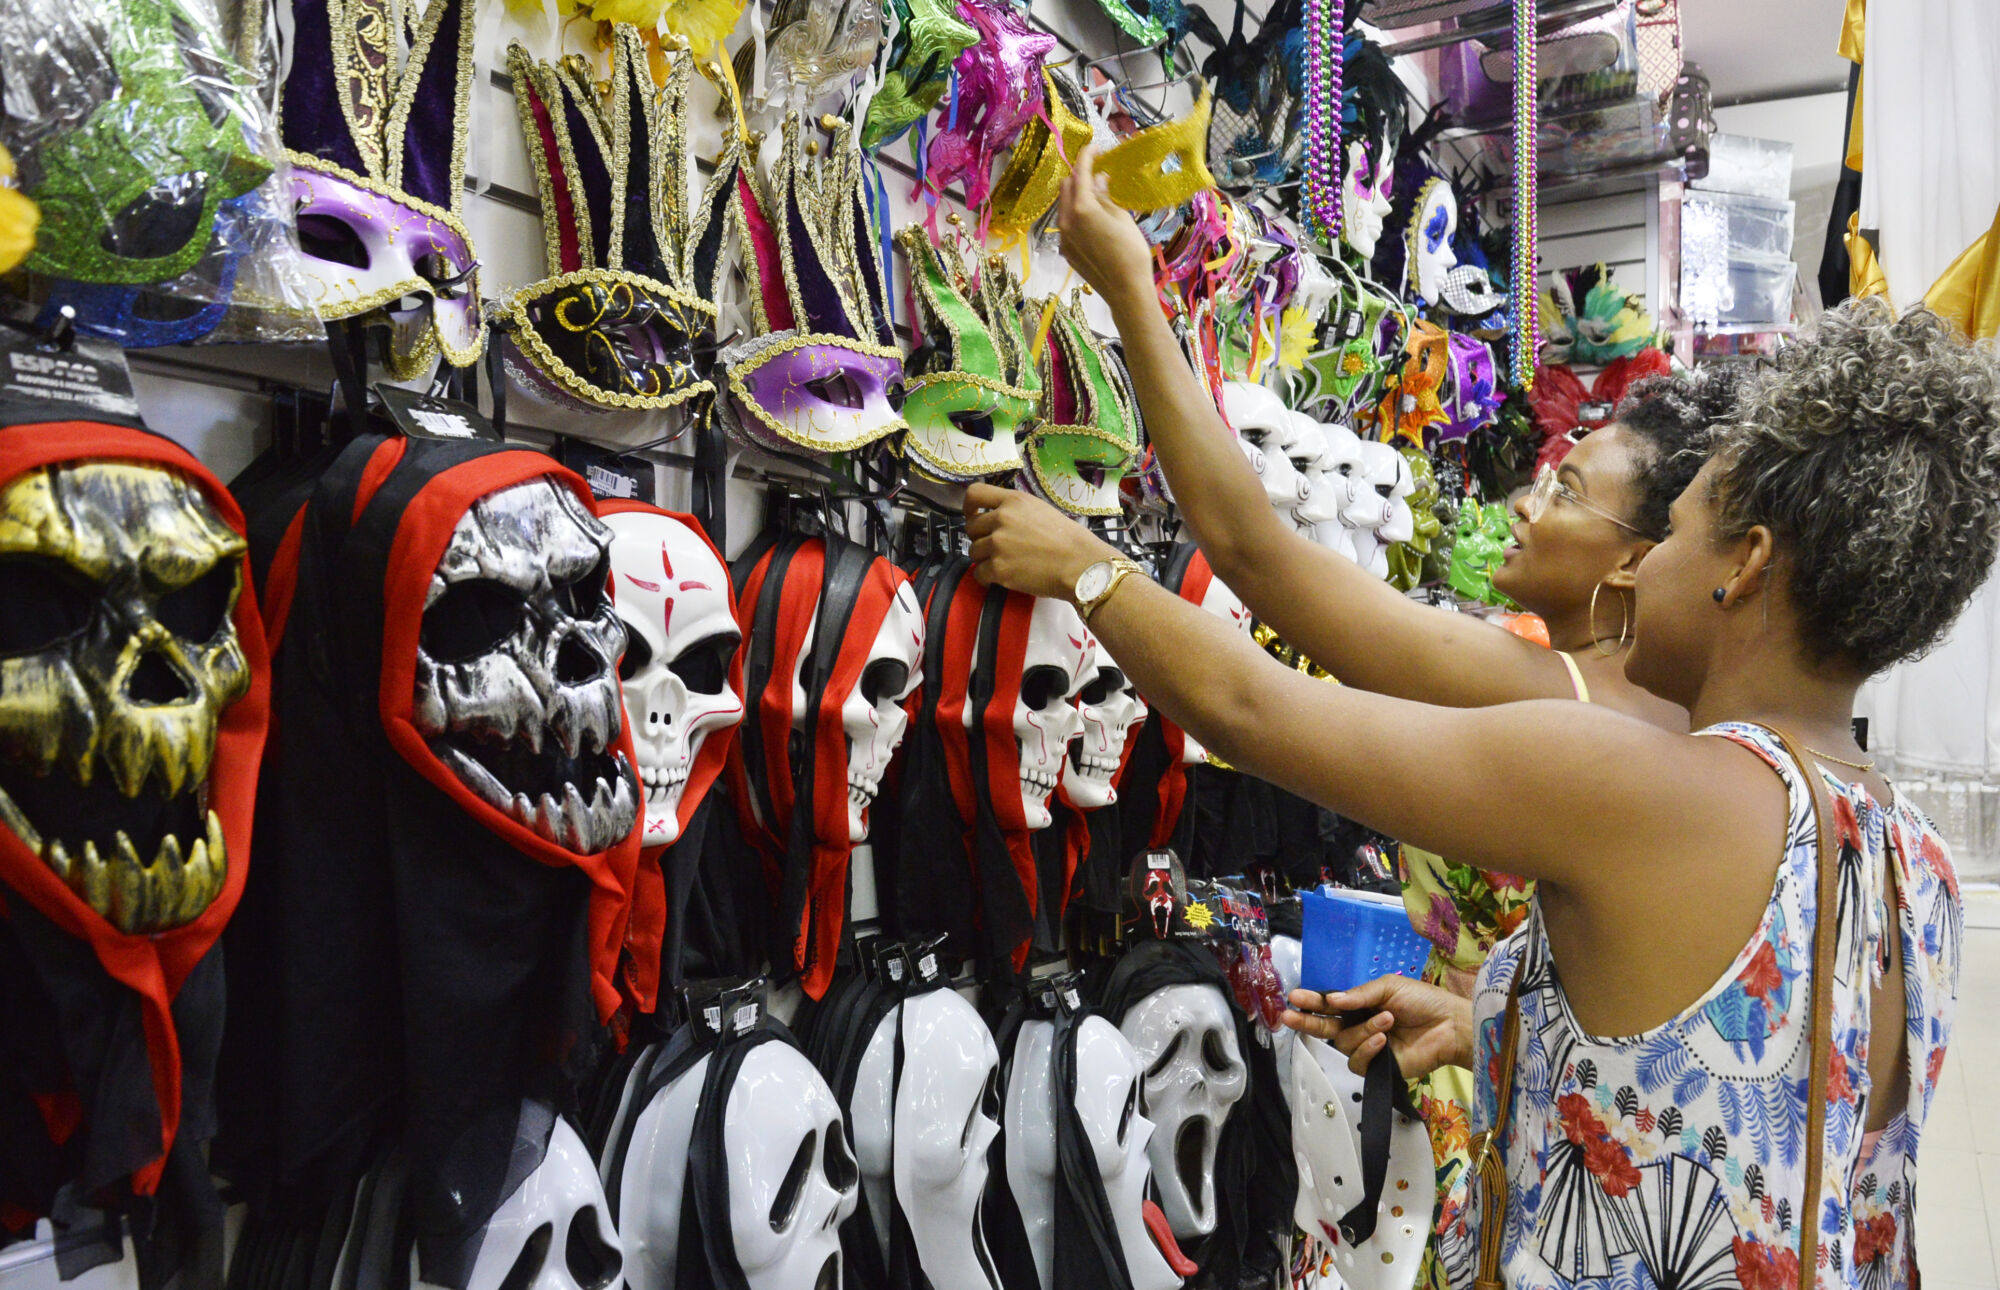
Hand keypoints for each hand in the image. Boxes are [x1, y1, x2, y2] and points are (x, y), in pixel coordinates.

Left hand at [963, 483, 1119, 601]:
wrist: (1081, 565)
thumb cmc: (1069, 540)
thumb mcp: (1041, 510)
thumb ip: (1016, 511)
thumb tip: (998, 519)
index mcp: (1014, 501)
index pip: (975, 493)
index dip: (969, 507)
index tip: (973, 515)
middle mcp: (1002, 519)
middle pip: (971, 527)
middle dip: (981, 538)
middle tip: (997, 547)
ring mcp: (998, 544)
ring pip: (974, 551)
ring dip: (985, 558)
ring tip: (1006, 563)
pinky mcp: (999, 569)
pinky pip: (979, 574)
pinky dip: (988, 578)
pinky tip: (1003, 577)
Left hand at [1057, 146, 1154, 312]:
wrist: (1125, 290)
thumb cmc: (1131, 252)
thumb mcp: (1122, 218)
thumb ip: (1106, 196)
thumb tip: (1100, 179)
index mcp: (1082, 207)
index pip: (1080, 172)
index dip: (1087, 156)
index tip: (1096, 148)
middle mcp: (1066, 219)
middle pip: (1066, 186)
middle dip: (1079, 176)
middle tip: (1098, 174)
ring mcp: (1063, 237)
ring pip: (1064, 205)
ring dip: (1076, 195)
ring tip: (1097, 197)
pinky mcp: (1065, 250)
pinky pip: (1066, 224)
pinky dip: (1076, 215)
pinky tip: (1093, 221)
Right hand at [1281, 976, 1473, 1080]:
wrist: (1450, 1026)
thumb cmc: (1423, 1001)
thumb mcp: (1389, 987)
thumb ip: (1359, 995)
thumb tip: (1332, 1001)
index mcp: (1362, 1005)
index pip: (1331, 1005)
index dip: (1313, 1002)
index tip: (1294, 997)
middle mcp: (1361, 1026)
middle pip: (1326, 1028)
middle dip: (1307, 1022)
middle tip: (1289, 1016)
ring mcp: (1369, 1048)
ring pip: (1345, 1044)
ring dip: (1362, 1030)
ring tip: (1386, 1019)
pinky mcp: (1379, 1068)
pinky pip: (1358, 1062)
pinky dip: (1368, 1049)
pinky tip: (1382, 1039)